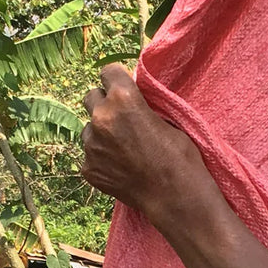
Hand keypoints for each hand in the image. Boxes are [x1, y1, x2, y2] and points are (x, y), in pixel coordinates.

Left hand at [81, 64, 212, 224]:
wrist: (174, 195)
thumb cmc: (179, 155)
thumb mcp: (164, 118)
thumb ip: (139, 105)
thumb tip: (129, 99)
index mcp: (123, 98)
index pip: (107, 72)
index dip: (116, 80)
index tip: (121, 87)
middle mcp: (102, 118)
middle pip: (90, 97)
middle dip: (103, 104)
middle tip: (120, 118)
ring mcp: (92, 145)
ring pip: (88, 129)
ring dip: (101, 133)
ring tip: (123, 149)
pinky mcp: (88, 168)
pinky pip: (90, 155)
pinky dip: (101, 159)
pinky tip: (120, 167)